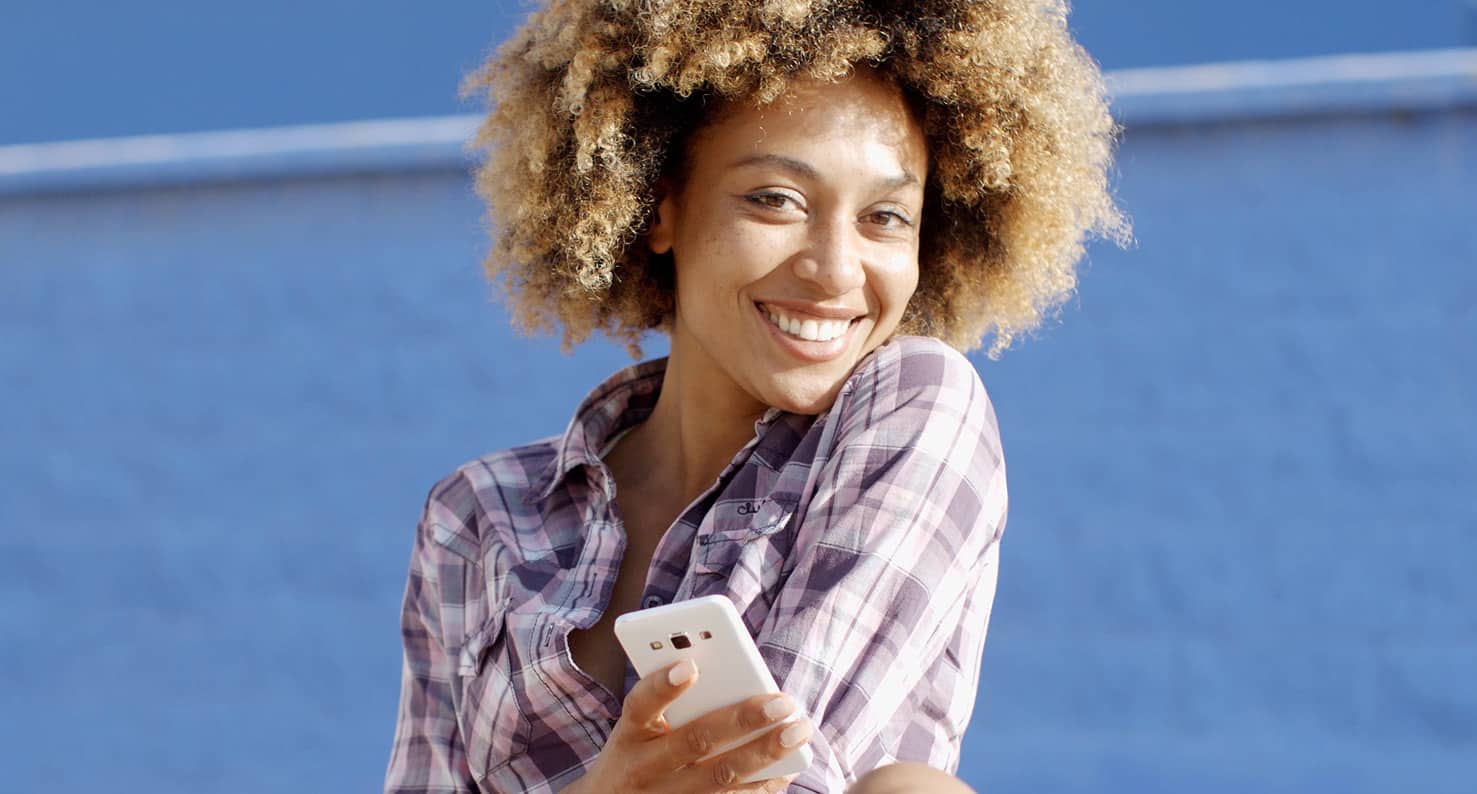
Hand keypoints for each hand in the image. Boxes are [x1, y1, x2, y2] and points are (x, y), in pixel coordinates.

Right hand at [571, 659, 812, 792]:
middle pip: (695, 741)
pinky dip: (764, 785)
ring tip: (799, 730)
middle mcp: (644, 769)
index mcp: (630, 734)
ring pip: (721, 777)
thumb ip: (671, 702)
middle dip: (742, 720)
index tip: (691, 666)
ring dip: (765, 753)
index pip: (640, 705)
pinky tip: (789, 766)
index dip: (663, 686)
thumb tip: (734, 678)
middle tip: (783, 702)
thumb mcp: (639, 727)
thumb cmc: (638, 753)